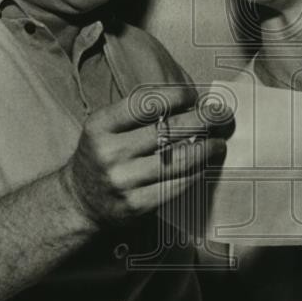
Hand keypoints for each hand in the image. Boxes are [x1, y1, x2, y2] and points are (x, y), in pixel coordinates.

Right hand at [63, 84, 231, 225]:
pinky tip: (204, 166)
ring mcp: (123, 181)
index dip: (177, 96)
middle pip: (167, 130)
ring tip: (219, 143)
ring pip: (177, 160)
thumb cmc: (102, 156)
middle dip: (202, 119)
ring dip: (206, 149)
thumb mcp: (106, 127)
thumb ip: (139, 114)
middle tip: (221, 115)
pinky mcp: (136, 205)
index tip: (194, 96)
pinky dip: (196, 173)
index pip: (146, 102)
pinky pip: (176, 185)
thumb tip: (190, 103)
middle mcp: (109, 152)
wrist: (80, 202)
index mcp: (100, 126)